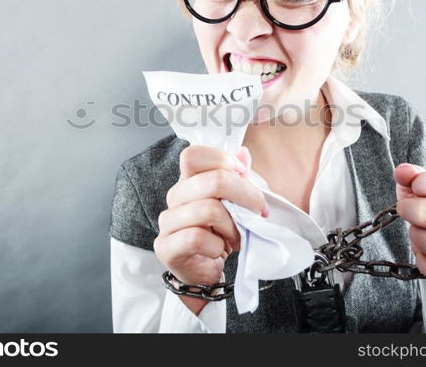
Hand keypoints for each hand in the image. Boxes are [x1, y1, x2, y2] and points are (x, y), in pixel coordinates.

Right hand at [153, 144, 266, 311]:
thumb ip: (237, 178)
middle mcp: (174, 197)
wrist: (205, 272)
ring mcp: (168, 222)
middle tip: (259, 211)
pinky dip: (216, 246)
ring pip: (207, 210)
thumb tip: (242, 152)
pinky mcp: (166, 247)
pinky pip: (196, 238)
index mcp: (188, 182)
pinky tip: (219, 250)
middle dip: (244, 194)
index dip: (221, 159)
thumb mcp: (234, 205)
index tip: (243, 173)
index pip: (193, 155)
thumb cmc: (219, 235)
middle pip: (211, 180)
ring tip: (237, 237)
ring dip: (232, 226)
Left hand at [394, 163, 425, 298]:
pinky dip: (425, 264)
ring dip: (418, 238)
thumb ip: (411, 176)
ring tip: (415, 232)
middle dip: (412, 212)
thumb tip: (403, 172)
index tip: (414, 188)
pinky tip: (423, 255)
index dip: (423, 183)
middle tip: (404, 211)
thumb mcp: (418, 188)